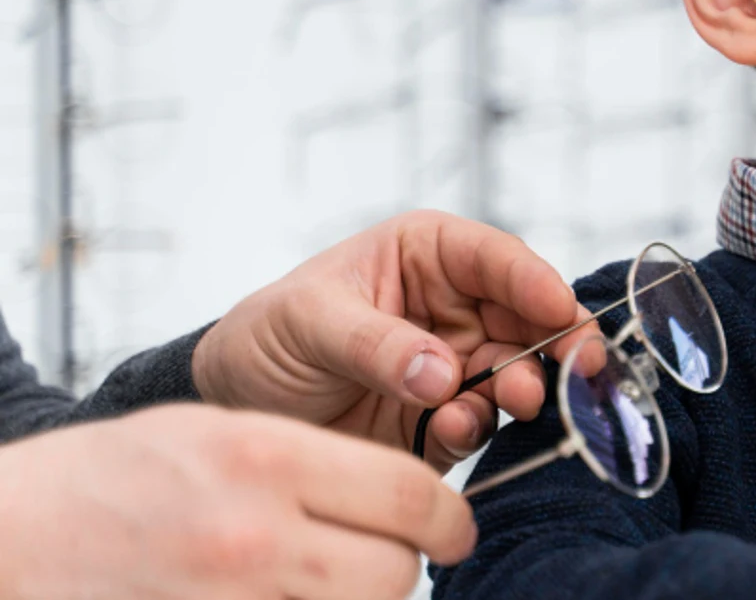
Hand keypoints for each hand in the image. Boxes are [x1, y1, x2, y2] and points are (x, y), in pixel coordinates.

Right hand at [0, 404, 473, 599]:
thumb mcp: (220, 433)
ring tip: (328, 577)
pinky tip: (286, 597)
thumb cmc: (113, 479)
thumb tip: (403, 496)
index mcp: (265, 459)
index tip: (452, 525)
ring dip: (358, 598)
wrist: (11, 535)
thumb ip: (314, 463)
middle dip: (404, 565)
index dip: (447, 516)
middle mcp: (254, 537)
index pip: (410, 495)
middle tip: (389, 556)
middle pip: (395, 573)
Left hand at [191, 210, 597, 471]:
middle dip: (554, 342)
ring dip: (523, 388)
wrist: (233, 409)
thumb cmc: (265, 336)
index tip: (560, 310)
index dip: (536, 282)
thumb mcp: (308, 320)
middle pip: (527, 318)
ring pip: (516, 372)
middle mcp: (455, 306)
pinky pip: (480, 422)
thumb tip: (442, 373)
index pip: (497, 259)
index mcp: (429, 255)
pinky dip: (478, 428)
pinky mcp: (444, 419)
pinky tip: (454, 427)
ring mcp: (454, 365)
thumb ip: (375, 342)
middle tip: (574, 369)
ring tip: (513, 402)